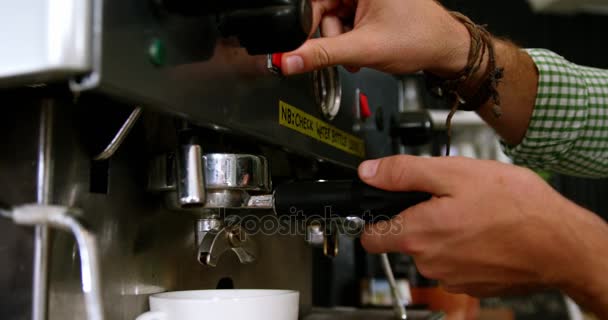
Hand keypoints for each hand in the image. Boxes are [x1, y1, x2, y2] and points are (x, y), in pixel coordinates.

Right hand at [282, 0, 469, 75]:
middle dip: (332, 37)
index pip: (314, 2)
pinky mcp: (370, 6)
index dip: (308, 24)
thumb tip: (290, 59)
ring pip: (334, 19)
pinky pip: (346, 22)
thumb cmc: (420, 39)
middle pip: (323, 10)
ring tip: (361, 52)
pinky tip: (365, 46)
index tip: (303, 46)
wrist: (445, 50)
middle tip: (347, 52)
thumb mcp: (363, 49)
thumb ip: (322, 55)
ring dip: (342, 41)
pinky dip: (351, 39)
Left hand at [358, 156, 607, 313]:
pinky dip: (463, 247)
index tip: (384, 207)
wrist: (561, 244)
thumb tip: (369, 172)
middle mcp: (429, 263)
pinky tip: (485, 231)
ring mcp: (451, 278)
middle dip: (417, 218)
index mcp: (418, 234)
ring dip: (443, 231)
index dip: (373, 217)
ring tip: (473, 213)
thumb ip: (404, 172)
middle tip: (447, 199)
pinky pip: (454, 263)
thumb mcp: (454, 173)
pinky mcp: (472, 285)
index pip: (369, 237)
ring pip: (431, 251)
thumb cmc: (516, 208)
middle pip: (404, 239)